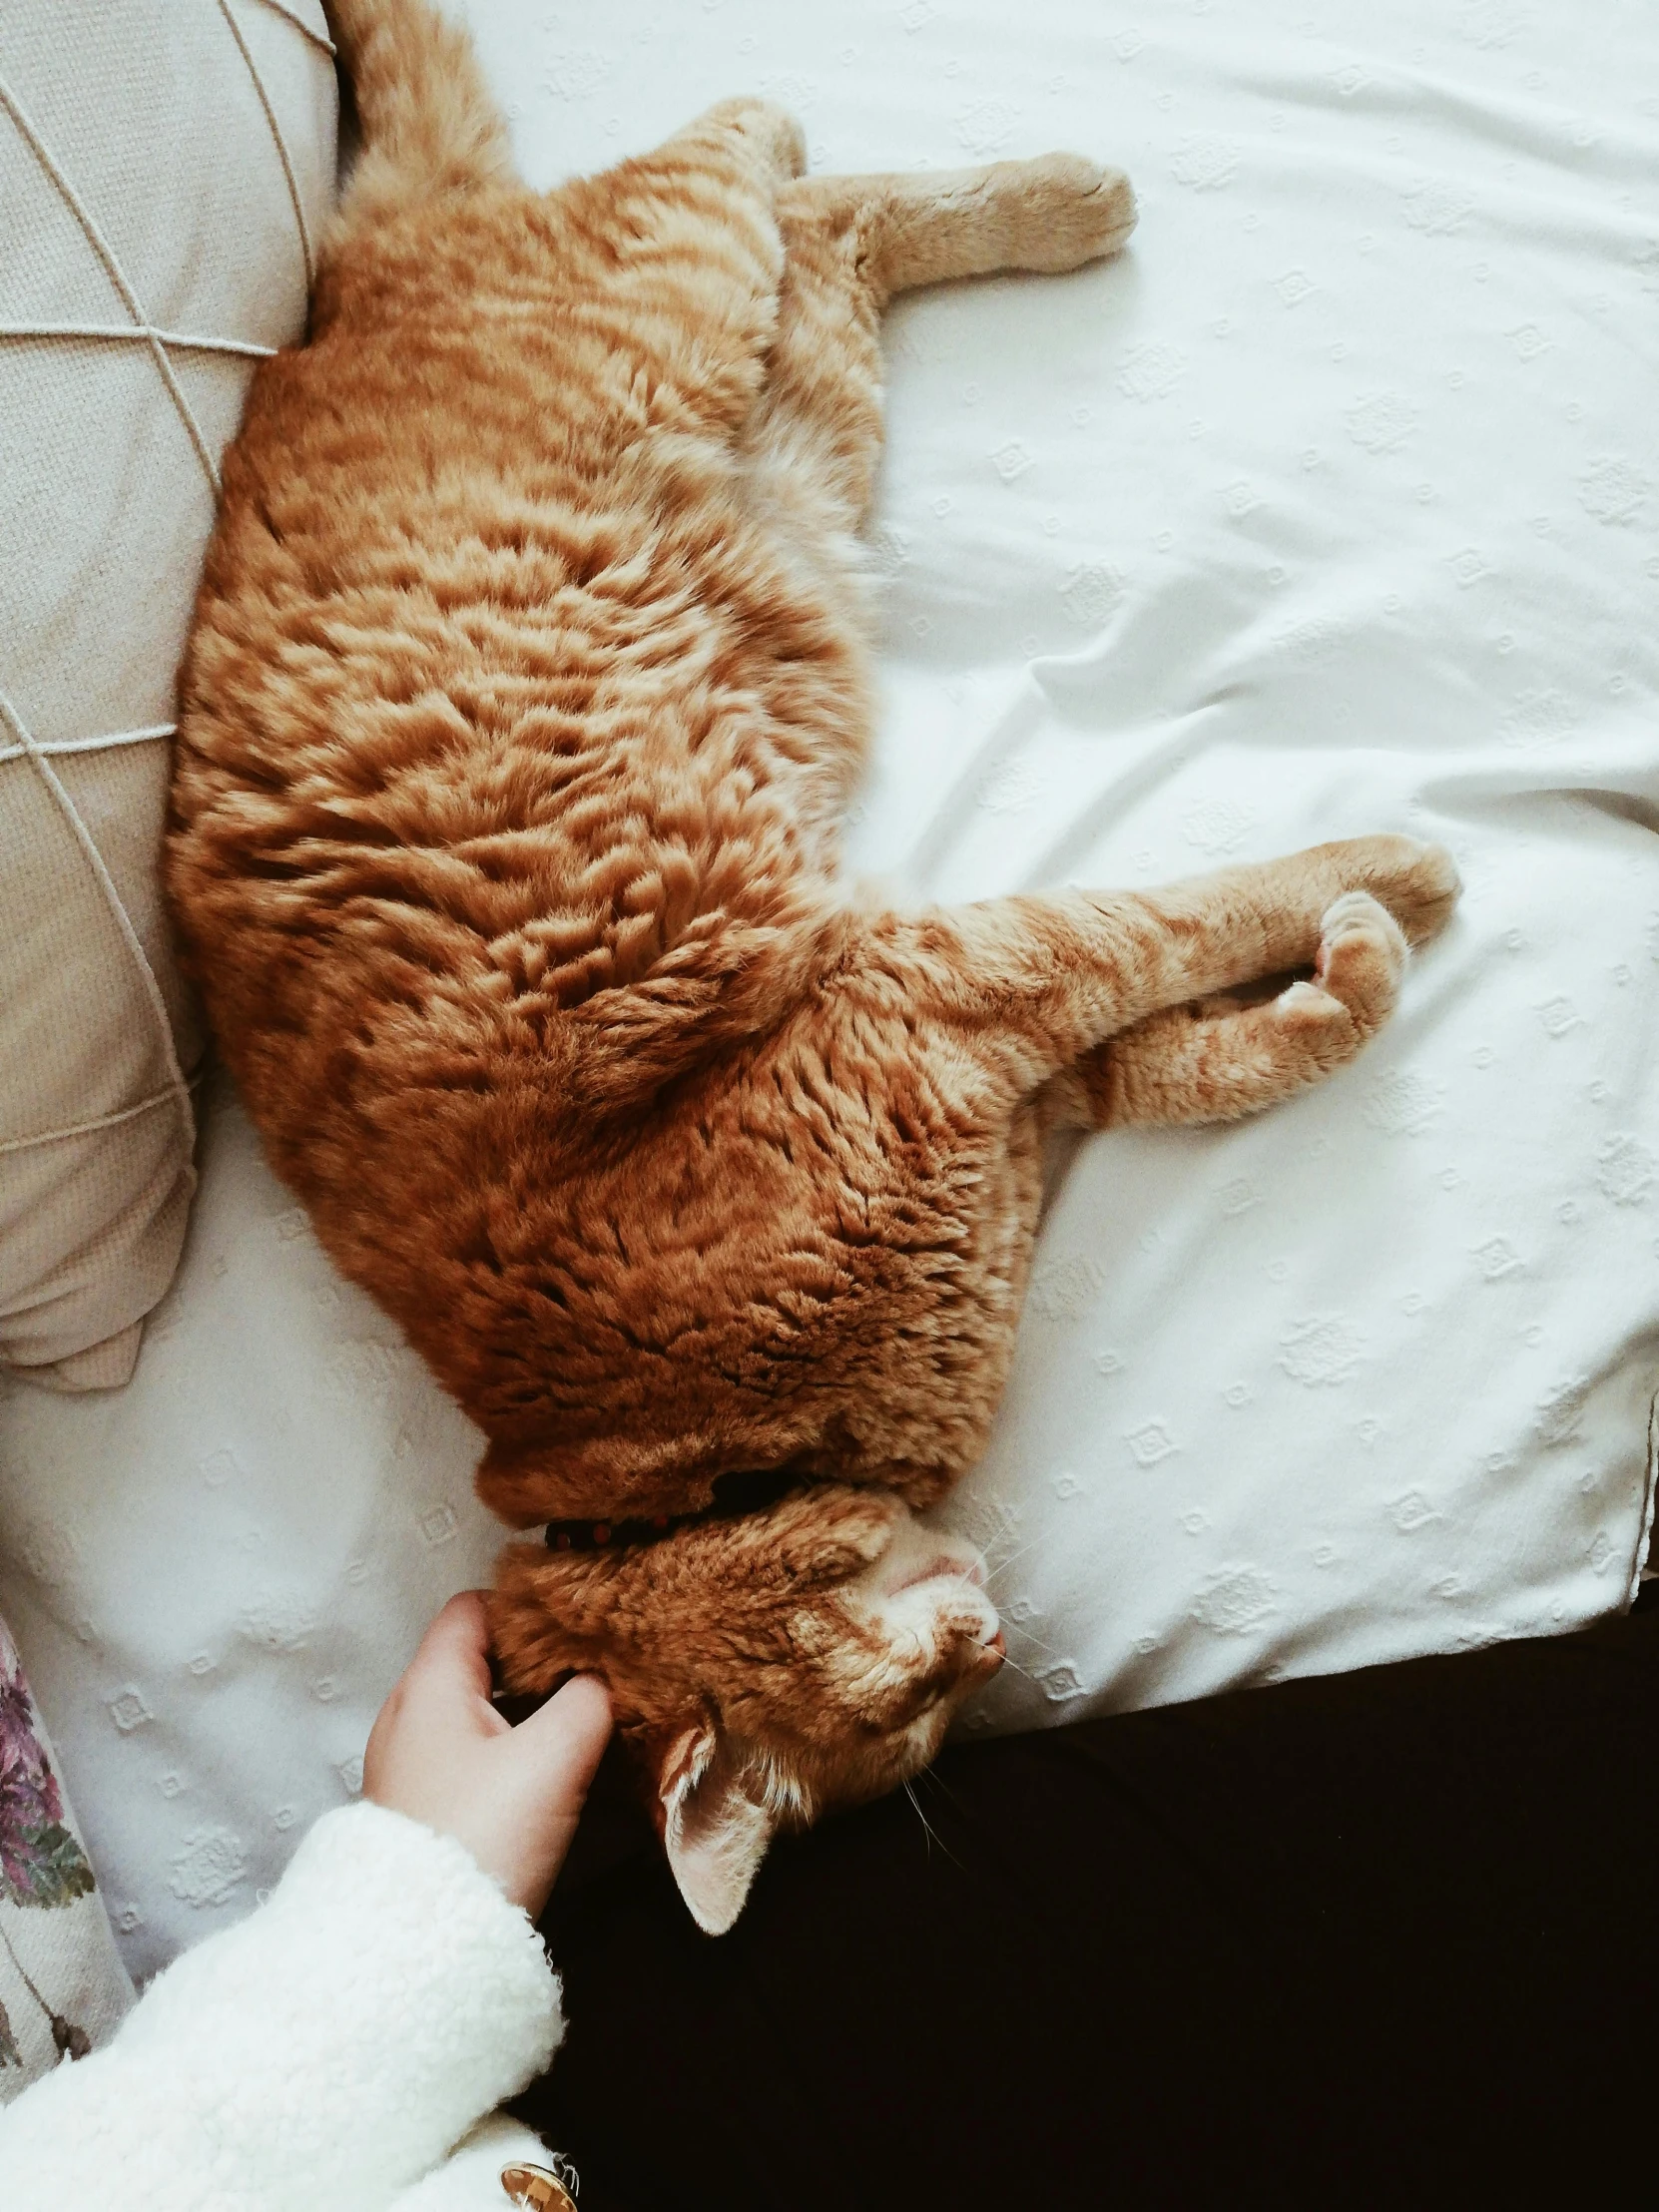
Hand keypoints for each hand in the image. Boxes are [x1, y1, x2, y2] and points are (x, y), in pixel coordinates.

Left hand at [364, 1590, 611, 1917]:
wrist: (419, 1952)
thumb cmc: (481, 1837)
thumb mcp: (551, 1759)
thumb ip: (587, 1700)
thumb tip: (602, 1679)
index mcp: (429, 1684)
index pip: (476, 1606)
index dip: (530, 1606)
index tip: (585, 1624)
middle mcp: (408, 1715)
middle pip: (480, 1658)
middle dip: (541, 1661)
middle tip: (600, 1672)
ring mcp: (411, 1765)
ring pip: (480, 1711)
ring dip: (530, 1711)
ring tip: (588, 1720)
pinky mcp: (423, 1809)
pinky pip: (472, 1755)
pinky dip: (512, 1750)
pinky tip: (554, 1773)